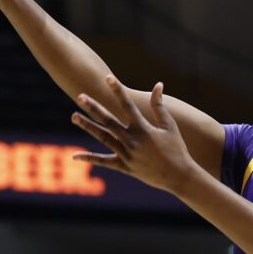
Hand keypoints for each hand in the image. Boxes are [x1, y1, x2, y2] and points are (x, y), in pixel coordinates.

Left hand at [70, 75, 195, 194]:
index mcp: (143, 129)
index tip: (108, 78)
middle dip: (94, 108)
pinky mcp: (124, 167)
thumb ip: (159, 106)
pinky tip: (74, 156)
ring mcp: (127, 154)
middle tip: (80, 96)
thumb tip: (158, 84)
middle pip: (109, 121)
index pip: (127, 105)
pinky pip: (104, 162)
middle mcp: (132, 141)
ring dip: (88, 126)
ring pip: (103, 138)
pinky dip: (89, 158)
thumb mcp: (169, 126)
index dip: (117, 90)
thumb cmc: (176, 148)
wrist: (178, 176)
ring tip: (74, 116)